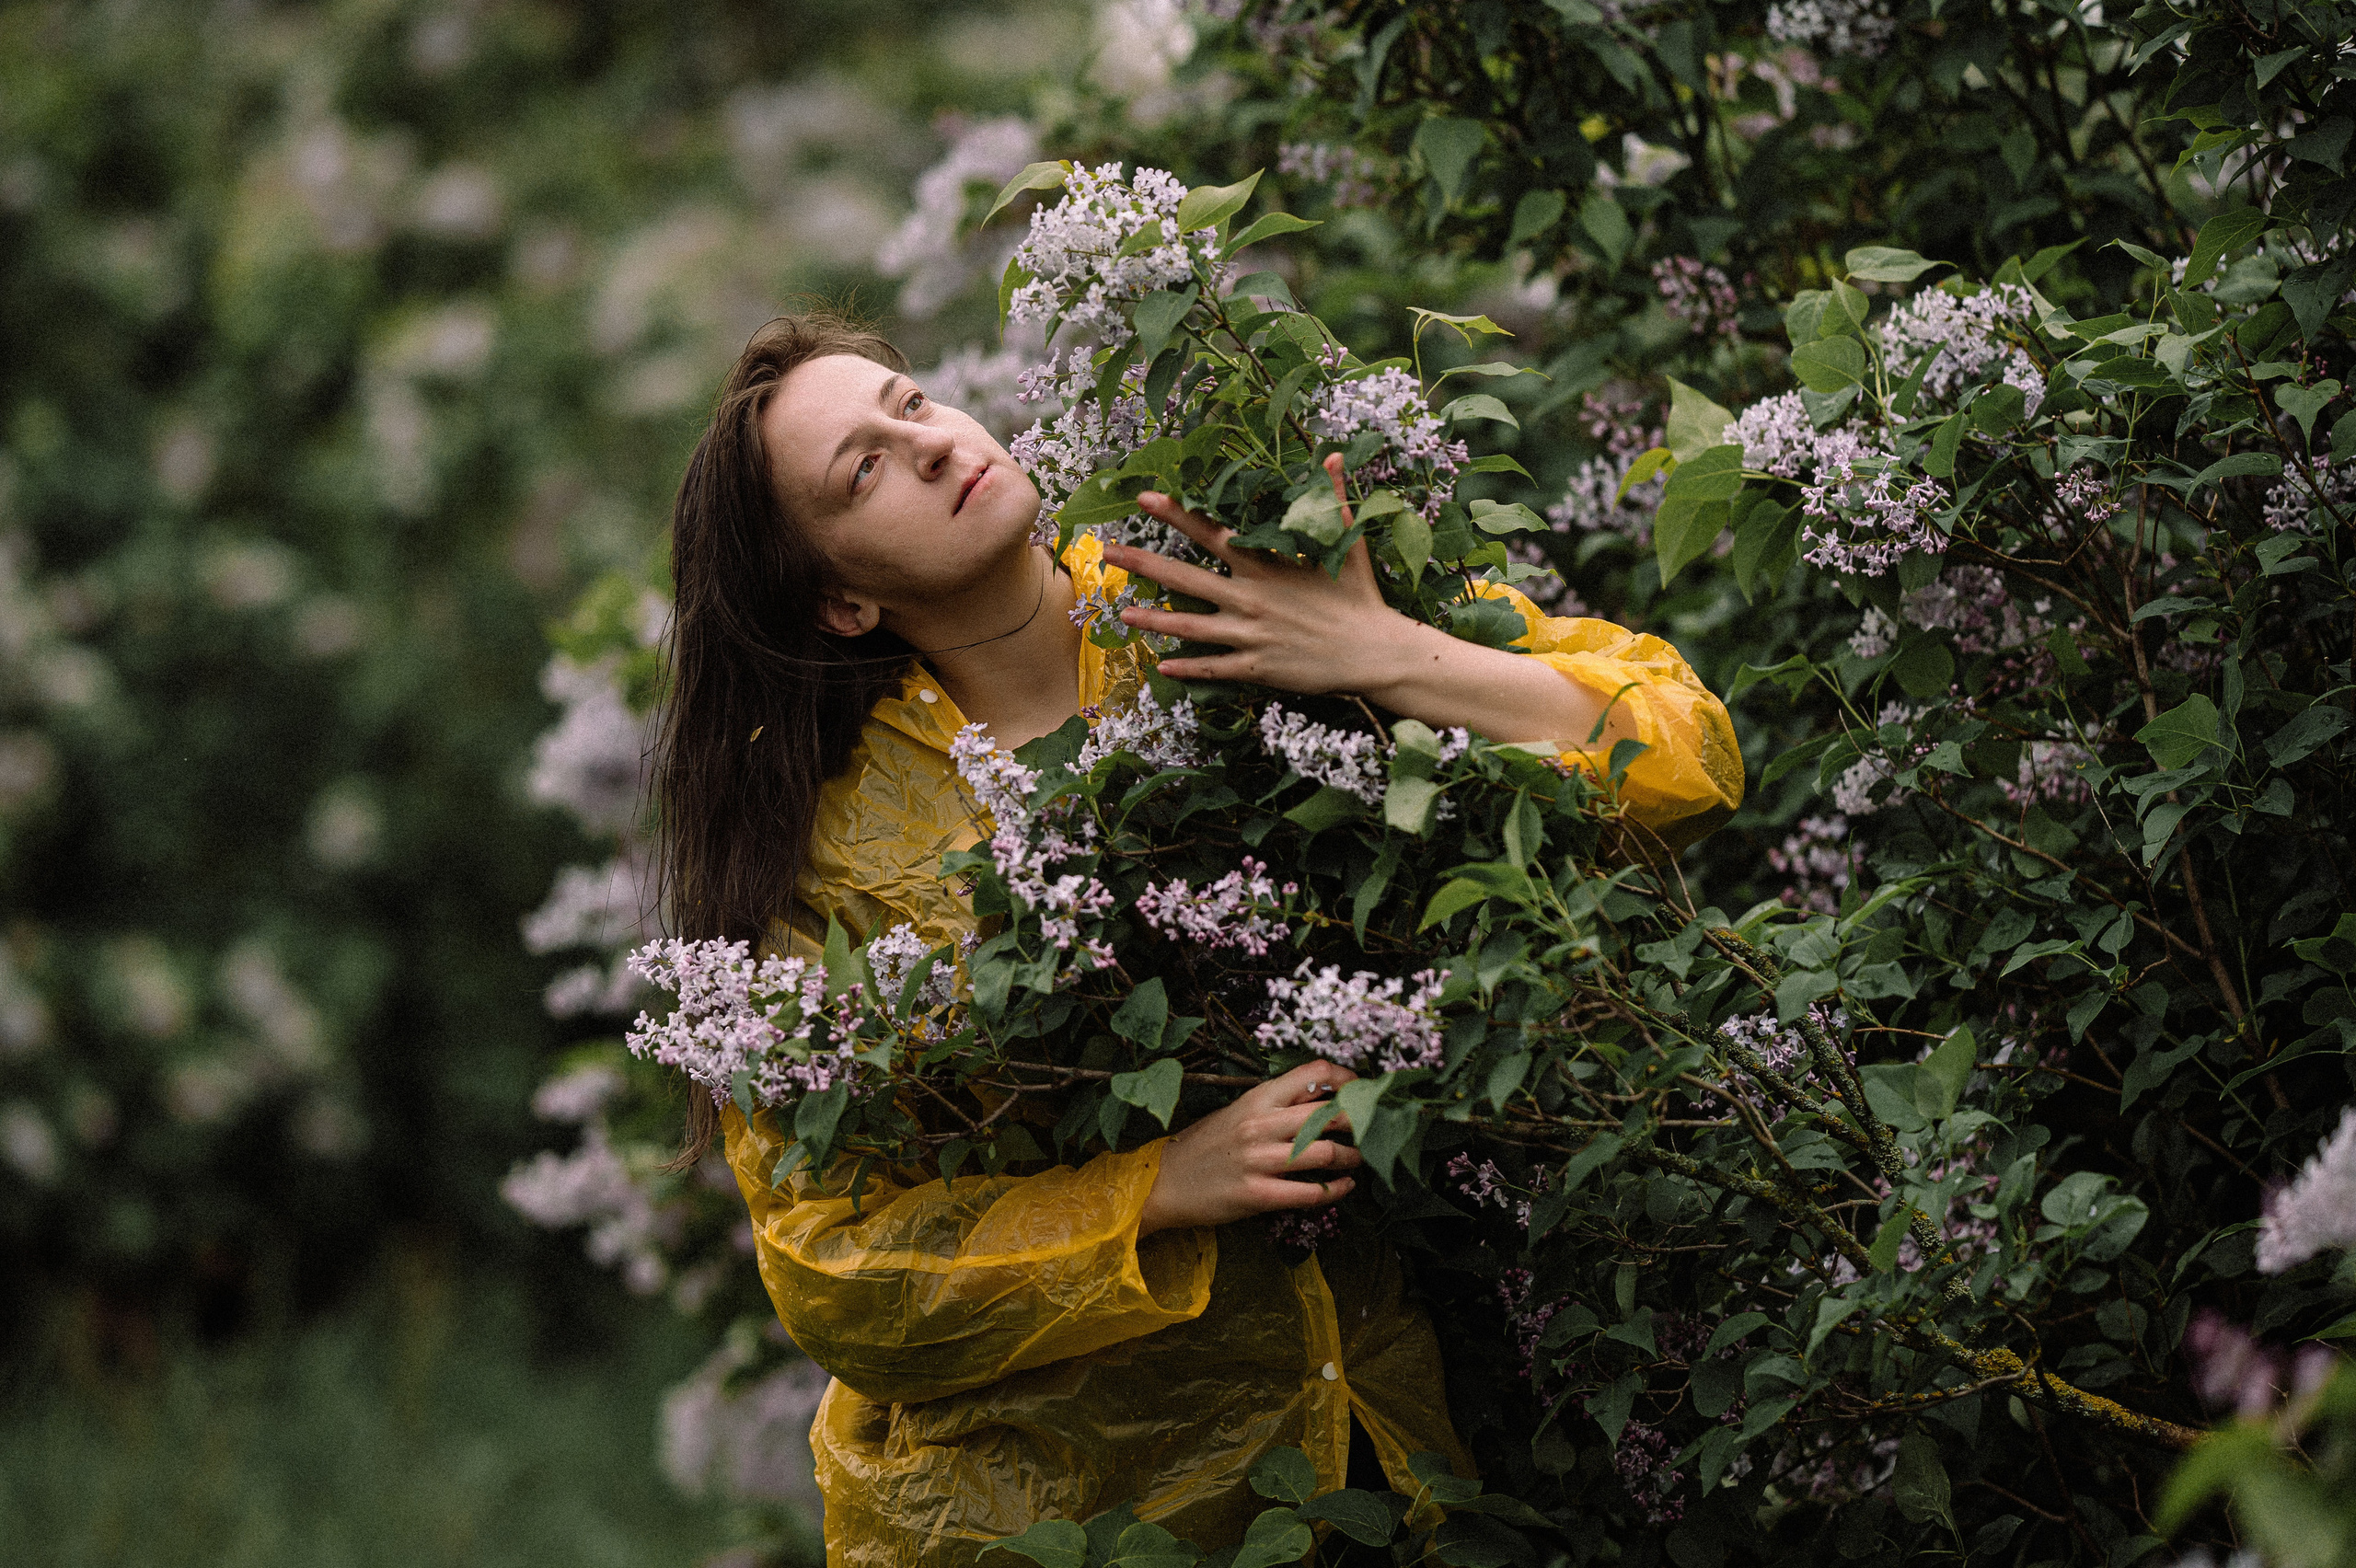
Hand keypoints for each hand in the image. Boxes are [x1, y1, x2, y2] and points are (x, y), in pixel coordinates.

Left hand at [1107, 454, 1435, 692]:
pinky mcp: (1258, 666)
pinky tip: (1162, 667)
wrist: (1376, 651)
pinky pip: (1214, 668)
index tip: (1145, 497)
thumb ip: (1334, 497)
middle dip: (1145, 562)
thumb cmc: (1361, 597)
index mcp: (1266, 566)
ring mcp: (1251, 634)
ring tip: (1122, 614)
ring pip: (1191, 626)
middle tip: (1109, 552)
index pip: (1211, 532)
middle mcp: (1251, 598)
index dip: (1176, 513)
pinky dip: (1187, 669)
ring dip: (1154, 620)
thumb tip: (1332, 455)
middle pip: (1186, 577)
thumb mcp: (1349, 542)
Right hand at [1136, 1061, 1362, 1236]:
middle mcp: (1261, 1124)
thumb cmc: (1203, 1146)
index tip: (1362, 1092)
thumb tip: (1322, 1101)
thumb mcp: (1237, 1112)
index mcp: (1257, 1098)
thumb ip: (1275, 1106)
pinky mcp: (1257, 1194)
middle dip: (1361, 1123)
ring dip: (1353, 1158)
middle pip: (1331, 1113)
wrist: (1163, 1181)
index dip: (1348, 1079)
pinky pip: (1310, 1193)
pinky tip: (1344, 1187)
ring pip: (1326, 1153)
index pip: (1314, 1073)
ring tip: (1359, 1160)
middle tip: (1372, 1130)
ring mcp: (1259, 1160)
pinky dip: (1337, 1190)